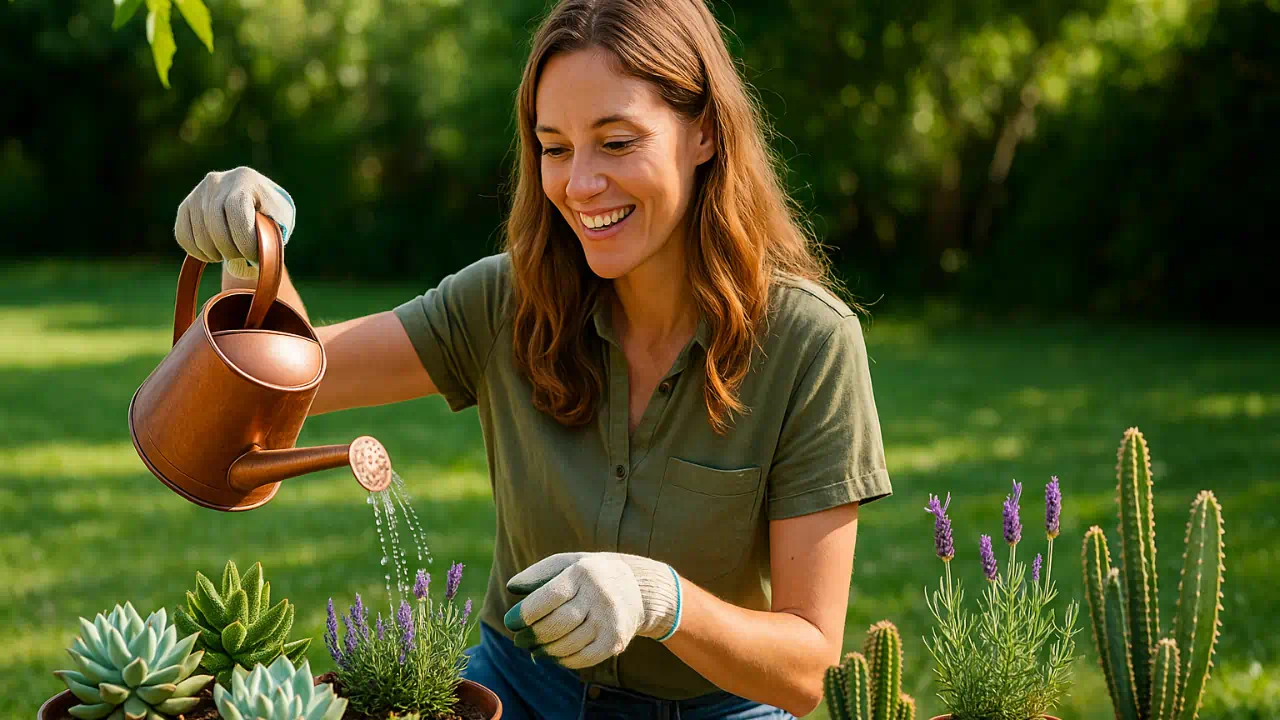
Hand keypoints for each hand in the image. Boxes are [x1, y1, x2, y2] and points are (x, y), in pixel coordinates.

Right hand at [174, 166, 295, 278]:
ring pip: (199, 231)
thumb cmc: (273, 218)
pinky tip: (214, 255)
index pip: (236, 210)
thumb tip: (249, 263)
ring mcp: (199, 192)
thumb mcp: (281, 222)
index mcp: (246, 179)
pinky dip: (197, 251)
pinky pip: (183, 234)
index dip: (244, 239)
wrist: (257, 205)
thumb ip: (270, 239)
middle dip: (229, 249)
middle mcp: (218, 181)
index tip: (253, 256)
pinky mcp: (186, 205)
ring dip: (214, 253)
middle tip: (241, 259)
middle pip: (215, 222)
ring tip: (230, 257)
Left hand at [503, 552, 682, 668]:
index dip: (526, 613)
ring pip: (568, 644)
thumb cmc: (590, 575)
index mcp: (583, 572)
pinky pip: (583, 658)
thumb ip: (538, 573)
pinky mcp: (616, 640)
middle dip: (532, 635)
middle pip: (557, 624)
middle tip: (519, 640)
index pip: (549, 596)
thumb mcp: (567, 564)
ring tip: (533, 648)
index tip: (511, 622)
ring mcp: (610, 620)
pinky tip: (553, 655)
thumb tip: (511, 588)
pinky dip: (563, 660)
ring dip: (544, 650)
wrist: (637, 589)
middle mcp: (599, 595)